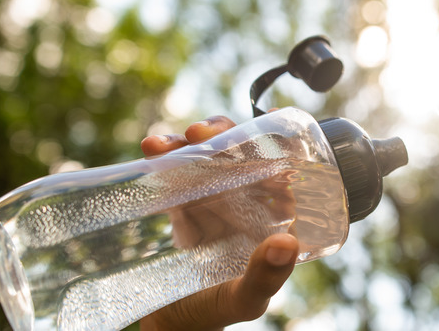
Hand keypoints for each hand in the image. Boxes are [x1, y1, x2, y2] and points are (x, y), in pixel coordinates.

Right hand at [138, 116, 299, 330]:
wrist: (168, 327)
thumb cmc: (214, 315)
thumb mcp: (243, 300)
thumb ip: (265, 277)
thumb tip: (287, 243)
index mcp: (272, 221)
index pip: (281, 174)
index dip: (273, 147)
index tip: (261, 127)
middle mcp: (247, 207)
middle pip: (241, 157)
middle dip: (223, 136)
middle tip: (202, 132)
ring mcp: (214, 203)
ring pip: (208, 158)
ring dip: (190, 142)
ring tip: (169, 142)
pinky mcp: (184, 205)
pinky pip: (178, 173)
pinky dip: (165, 157)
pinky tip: (151, 149)